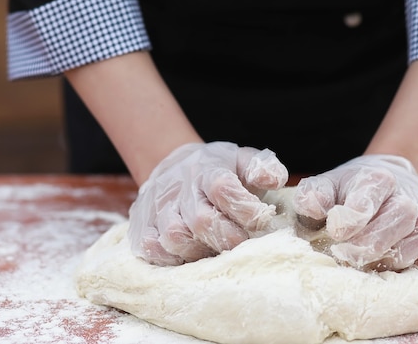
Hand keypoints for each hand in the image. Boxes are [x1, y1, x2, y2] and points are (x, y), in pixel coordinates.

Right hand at [127, 142, 287, 264]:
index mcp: (207, 171)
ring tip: (215, 250)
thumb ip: (261, 167)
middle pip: (200, 220)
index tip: (262, 218)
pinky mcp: (142, 225)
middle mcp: (180, 189)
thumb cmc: (215, 168)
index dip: (245, 208)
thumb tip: (275, 180)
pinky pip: (151, 248)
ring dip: (200, 251)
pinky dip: (170, 257)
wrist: (171, 164)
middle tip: (243, 242)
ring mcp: (158, 208)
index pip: (224, 188)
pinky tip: (189, 255)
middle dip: (227, 237)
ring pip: (174, 237)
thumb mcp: (240, 159)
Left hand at [292, 155, 417, 271]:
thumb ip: (314, 194)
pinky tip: (389, 264)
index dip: (354, 214)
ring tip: (366, 258)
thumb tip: (312, 205)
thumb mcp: (329, 186)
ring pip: (411, 248)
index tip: (336, 229)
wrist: (395, 189)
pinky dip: (407, 271)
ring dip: (384, 260)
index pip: (371, 192)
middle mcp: (410, 197)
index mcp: (379, 178)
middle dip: (368, 243)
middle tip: (344, 255)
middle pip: (398, 220)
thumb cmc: (353, 193)